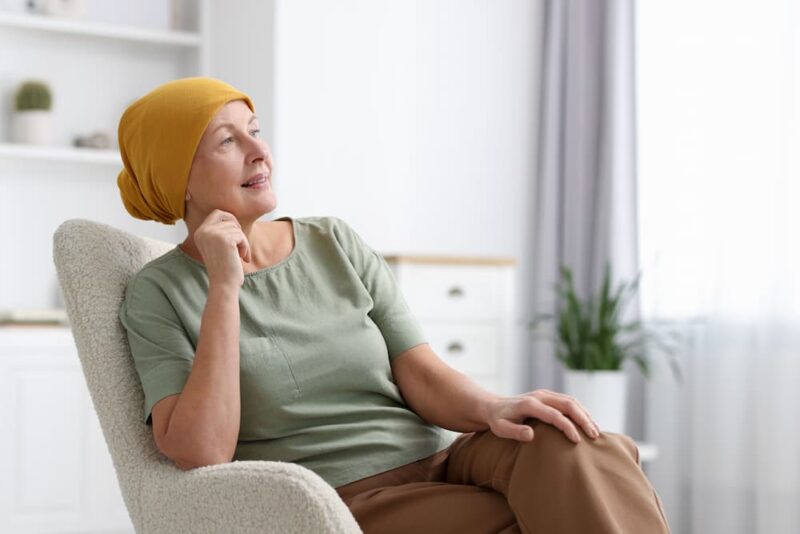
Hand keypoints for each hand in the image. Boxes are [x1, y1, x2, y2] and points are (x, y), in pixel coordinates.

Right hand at [192, 209, 251, 286]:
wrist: (223, 284)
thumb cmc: (223, 267)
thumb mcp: (217, 245)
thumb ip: (220, 232)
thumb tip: (233, 218)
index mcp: (199, 233)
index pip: (216, 213)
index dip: (229, 219)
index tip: (236, 232)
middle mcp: (203, 231)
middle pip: (228, 218)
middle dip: (237, 229)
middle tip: (240, 243)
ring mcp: (213, 234)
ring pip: (236, 228)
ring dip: (243, 242)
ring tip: (240, 255)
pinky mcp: (225, 239)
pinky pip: (242, 236)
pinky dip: (246, 247)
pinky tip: (242, 258)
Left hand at [483, 389, 600, 443]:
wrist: (494, 406)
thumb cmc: (498, 420)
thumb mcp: (500, 428)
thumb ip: (514, 432)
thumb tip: (531, 435)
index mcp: (530, 404)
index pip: (554, 414)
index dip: (567, 427)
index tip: (577, 441)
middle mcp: (540, 396)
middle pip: (568, 404)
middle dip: (583, 419)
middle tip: (594, 436)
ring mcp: (545, 394)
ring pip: (571, 401)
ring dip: (585, 415)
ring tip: (596, 431)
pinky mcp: (549, 397)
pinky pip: (569, 402)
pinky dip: (581, 411)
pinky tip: (588, 424)